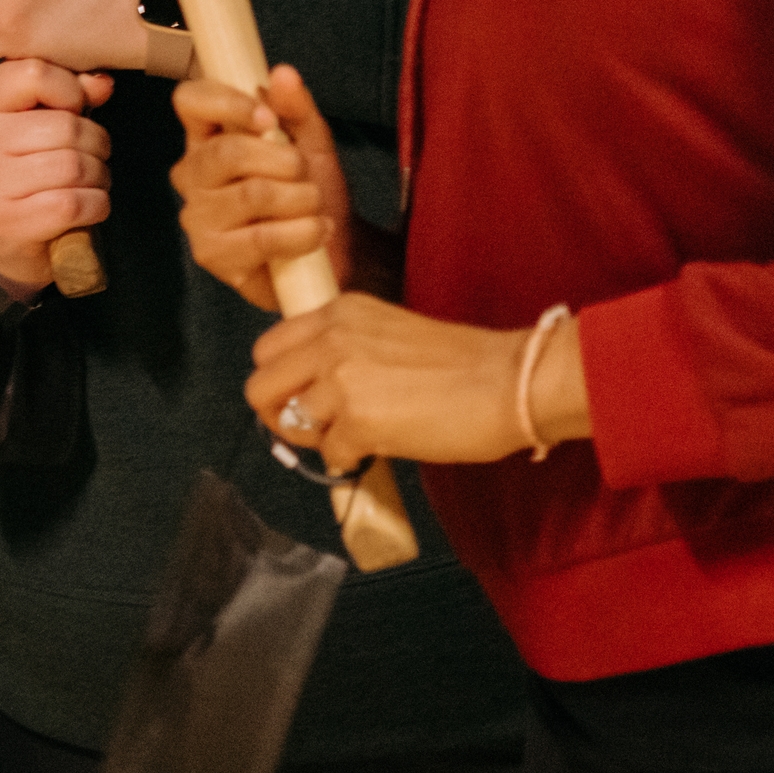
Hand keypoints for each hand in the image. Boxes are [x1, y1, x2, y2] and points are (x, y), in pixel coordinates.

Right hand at [0, 57, 113, 292]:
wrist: (2, 236)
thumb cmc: (26, 166)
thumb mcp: (38, 119)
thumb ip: (70, 92)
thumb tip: (102, 84)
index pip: (34, 73)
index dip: (70, 89)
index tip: (72, 110)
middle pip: (65, 126)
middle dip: (96, 142)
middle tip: (92, 154)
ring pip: (74, 166)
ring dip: (99, 175)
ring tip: (91, 179)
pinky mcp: (6, 220)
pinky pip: (73, 203)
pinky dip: (96, 204)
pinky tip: (88, 204)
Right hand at [171, 63, 356, 312]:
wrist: (338, 254)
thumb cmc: (314, 193)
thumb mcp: (313, 144)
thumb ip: (297, 109)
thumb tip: (282, 73)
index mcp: (208, 136)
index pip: (190, 101)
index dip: (227, 103)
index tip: (268, 119)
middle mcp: (193, 174)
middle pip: (225, 152)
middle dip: (283, 161)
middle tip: (305, 174)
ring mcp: (197, 216)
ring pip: (251, 194)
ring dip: (301, 199)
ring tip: (315, 208)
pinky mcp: (211, 255)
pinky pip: (261, 238)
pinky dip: (301, 234)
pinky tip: (314, 233)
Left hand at [246, 293, 586, 467]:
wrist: (512, 381)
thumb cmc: (465, 363)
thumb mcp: (389, 334)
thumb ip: (345, 351)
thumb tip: (314, 391)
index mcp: (338, 312)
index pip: (269, 347)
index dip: (280, 380)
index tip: (300, 397)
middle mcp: (331, 339)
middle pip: (261, 386)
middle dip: (279, 415)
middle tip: (312, 430)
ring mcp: (341, 380)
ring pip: (289, 422)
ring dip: (316, 440)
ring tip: (352, 440)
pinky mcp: (358, 421)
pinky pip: (331, 453)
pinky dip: (351, 460)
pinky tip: (380, 450)